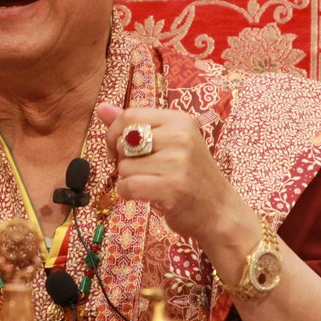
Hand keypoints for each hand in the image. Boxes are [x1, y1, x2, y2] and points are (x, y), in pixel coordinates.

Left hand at [97, 103, 245, 241]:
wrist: (219, 211)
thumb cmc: (190, 176)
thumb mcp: (168, 143)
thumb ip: (133, 125)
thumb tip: (101, 108)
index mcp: (180, 120)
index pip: (130, 115)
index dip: (114, 134)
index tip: (119, 149)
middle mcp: (181, 136)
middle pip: (123, 141)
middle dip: (122, 159)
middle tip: (142, 170)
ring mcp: (178, 162)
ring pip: (124, 166)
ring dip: (128, 179)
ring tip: (150, 183)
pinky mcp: (172, 187)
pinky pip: (128, 186)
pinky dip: (128, 193)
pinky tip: (144, 195)